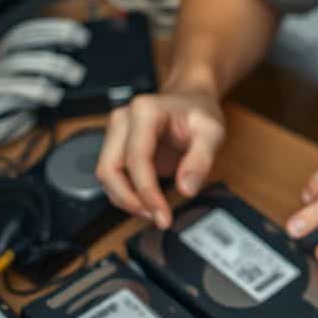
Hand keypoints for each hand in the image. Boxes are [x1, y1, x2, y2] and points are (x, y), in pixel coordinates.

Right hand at [95, 89, 225, 228]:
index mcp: (145, 111)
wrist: (190, 100)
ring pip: (106, 175)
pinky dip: (126, 194)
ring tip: (156, 211)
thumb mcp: (211, 132)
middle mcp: (123, 119)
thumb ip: (201, 159)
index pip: (136, 158)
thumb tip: (187, 188)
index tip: (163, 215)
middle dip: (130, 200)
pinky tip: (148, 202)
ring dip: (126, 200)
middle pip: (110, 169)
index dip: (146, 192)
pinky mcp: (115, 146)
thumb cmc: (198, 111)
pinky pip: (113, 175)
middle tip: (158, 217)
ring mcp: (115, 132)